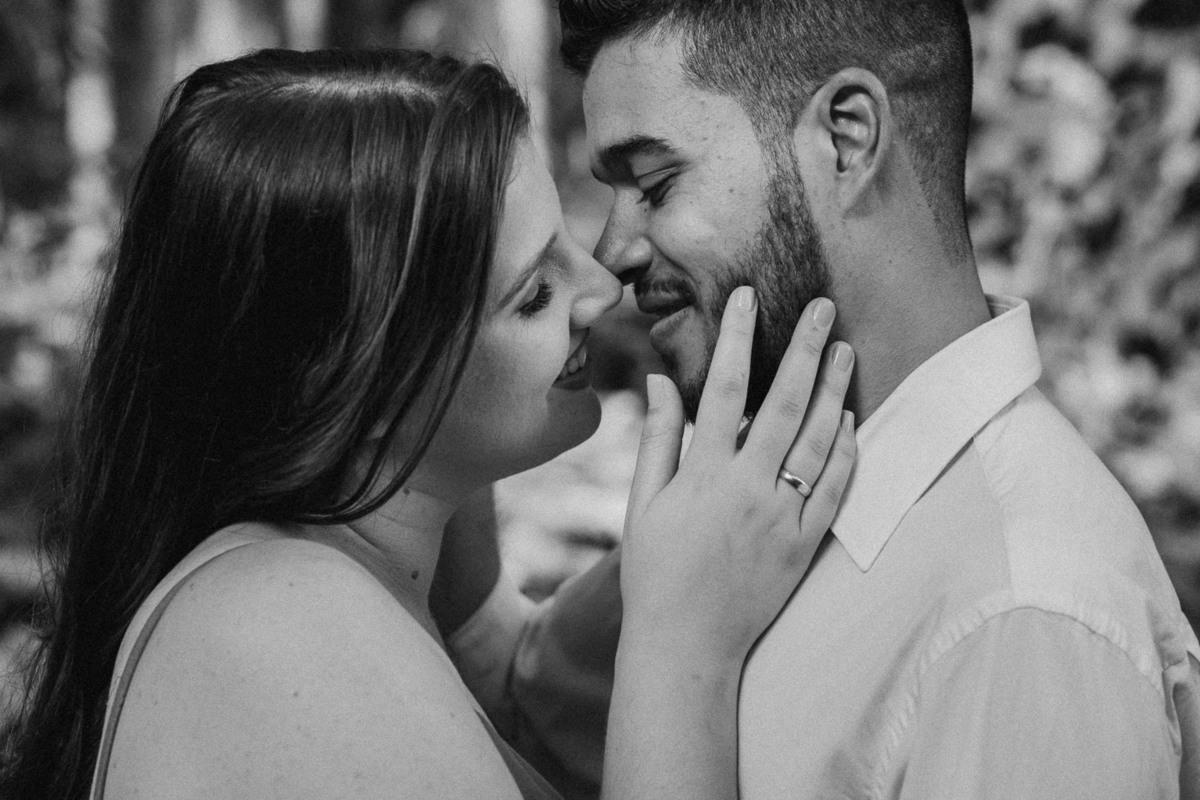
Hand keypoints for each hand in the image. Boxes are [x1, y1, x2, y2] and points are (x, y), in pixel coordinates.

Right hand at [618, 288, 855, 665]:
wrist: (687, 644)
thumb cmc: (656, 572)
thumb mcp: (643, 503)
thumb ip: (657, 439)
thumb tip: (661, 381)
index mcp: (703, 474)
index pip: (725, 389)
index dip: (739, 338)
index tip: (749, 298)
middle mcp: (748, 489)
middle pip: (786, 404)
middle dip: (807, 349)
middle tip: (825, 307)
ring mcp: (782, 518)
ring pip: (818, 442)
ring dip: (835, 392)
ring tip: (847, 351)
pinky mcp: (804, 545)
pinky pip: (833, 490)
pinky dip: (844, 453)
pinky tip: (851, 422)